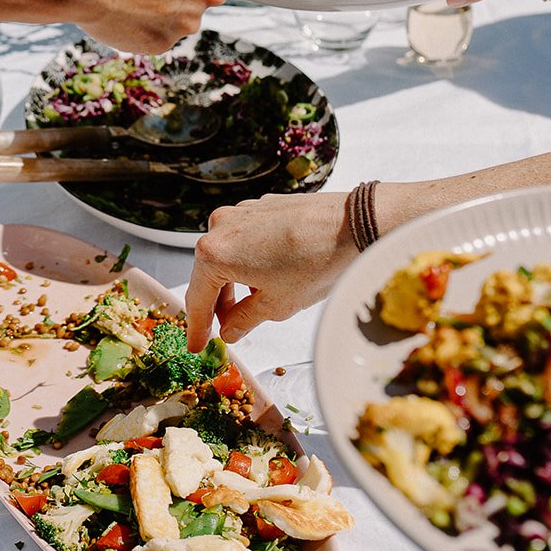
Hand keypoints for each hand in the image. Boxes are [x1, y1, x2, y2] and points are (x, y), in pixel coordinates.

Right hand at [185, 193, 357, 350]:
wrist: (353, 225)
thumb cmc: (316, 260)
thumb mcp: (275, 305)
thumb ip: (244, 320)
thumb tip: (230, 329)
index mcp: (214, 253)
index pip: (197, 299)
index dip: (197, 327)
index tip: (197, 344)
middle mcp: (220, 227)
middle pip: (208, 275)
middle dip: (217, 305)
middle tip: (225, 329)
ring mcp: (241, 213)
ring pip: (226, 256)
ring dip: (234, 282)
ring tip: (252, 303)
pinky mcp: (260, 207)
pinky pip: (244, 240)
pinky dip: (248, 261)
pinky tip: (268, 276)